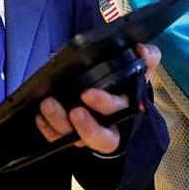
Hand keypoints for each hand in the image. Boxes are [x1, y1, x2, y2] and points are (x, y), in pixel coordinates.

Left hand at [34, 43, 158, 154]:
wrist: (123, 102)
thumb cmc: (128, 85)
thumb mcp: (140, 70)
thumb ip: (147, 58)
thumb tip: (141, 49)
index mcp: (129, 110)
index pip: (119, 111)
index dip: (104, 104)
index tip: (88, 94)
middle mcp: (111, 127)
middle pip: (101, 137)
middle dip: (86, 127)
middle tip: (74, 111)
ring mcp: (91, 134)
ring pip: (77, 139)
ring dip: (60, 124)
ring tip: (48, 106)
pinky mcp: (75, 137)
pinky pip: (60, 140)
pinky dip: (49, 130)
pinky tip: (41, 117)